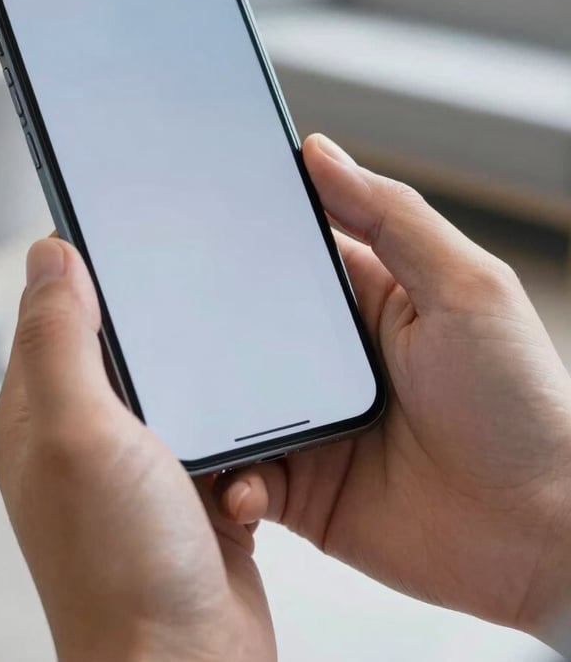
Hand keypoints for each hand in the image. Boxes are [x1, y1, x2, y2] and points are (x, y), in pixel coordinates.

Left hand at [0, 238, 275, 661]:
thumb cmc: (123, 568)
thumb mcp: (79, 433)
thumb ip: (60, 340)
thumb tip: (46, 256)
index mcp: (39, 414)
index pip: (54, 312)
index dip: (87, 267)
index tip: (129, 228)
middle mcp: (84, 435)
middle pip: (123, 342)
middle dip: (162, 324)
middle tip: (201, 300)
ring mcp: (138, 463)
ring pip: (178, 384)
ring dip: (210, 387)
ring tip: (232, 392)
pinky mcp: (188, 486)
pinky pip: (221, 432)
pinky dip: (239, 441)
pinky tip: (243, 473)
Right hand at [218, 134, 570, 647]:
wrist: (539, 535)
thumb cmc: (521, 403)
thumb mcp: (466, 288)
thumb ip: (393, 217)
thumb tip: (320, 152)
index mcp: (366, 302)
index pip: (288, 255)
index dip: (241, 237)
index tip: (189, 221)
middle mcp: (329, 361)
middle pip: (243, 330)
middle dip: (202, 326)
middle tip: (154, 323)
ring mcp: (311, 425)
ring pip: (229, 405)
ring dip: (204, 408)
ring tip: (176, 409)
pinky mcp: (300, 491)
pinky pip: (242, 479)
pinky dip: (229, 482)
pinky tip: (239, 484)